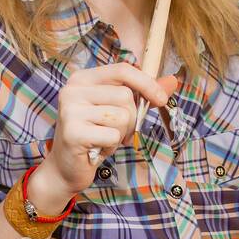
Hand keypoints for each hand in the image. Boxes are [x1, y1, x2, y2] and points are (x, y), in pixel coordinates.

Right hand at [27, 63, 179, 213]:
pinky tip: (98, 148)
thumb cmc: (95, 136)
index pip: (122, 70)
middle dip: (131, 118)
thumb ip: (143, 94)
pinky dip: (112, 146)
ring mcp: (70, 110)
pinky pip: (113, 135)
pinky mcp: (73, 132)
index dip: (146, 83)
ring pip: (122, 116)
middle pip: (125, 96)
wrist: (66, 168)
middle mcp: (73, 90)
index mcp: (82, 79)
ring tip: (104, 139)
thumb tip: (172, 81)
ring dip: (121, 133)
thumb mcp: (118, 110)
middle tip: (116, 131)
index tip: (162, 99)